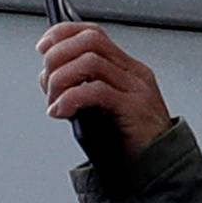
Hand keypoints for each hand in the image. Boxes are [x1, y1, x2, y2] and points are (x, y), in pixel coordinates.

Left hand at [36, 23, 172, 159]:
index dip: (63, 34)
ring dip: (61, 79)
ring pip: (90, 62)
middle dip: (58, 56)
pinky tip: (61, 111)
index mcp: (127, 69)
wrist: (158, 168)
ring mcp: (136, 89)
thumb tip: (47, 76)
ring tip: (54, 101)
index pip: (93, 34)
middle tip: (47, 82)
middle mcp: (133, 74)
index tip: (43, 46)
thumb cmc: (129, 142)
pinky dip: (70, 98)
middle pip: (90, 41)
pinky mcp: (134, 109)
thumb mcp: (99, 108)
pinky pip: (96, 91)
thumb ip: (78, 88)